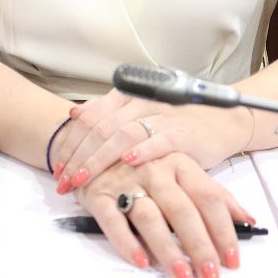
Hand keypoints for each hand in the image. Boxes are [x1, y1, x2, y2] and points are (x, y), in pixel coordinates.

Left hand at [51, 88, 248, 195]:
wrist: (219, 121)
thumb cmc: (174, 124)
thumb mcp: (139, 116)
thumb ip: (109, 115)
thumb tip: (74, 115)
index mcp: (126, 97)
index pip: (90, 118)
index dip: (70, 143)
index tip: (58, 168)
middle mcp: (140, 102)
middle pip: (100, 128)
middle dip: (78, 157)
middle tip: (64, 181)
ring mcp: (162, 116)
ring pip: (122, 134)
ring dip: (98, 159)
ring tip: (82, 179)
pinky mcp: (183, 133)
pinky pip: (159, 140)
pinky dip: (142, 151)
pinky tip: (127, 163)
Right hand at [75, 154, 253, 277]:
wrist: (93, 142)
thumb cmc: (144, 164)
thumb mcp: (181, 170)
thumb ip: (213, 193)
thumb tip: (248, 218)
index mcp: (178, 163)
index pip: (208, 198)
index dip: (223, 230)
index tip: (232, 259)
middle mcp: (154, 170)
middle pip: (182, 210)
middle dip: (199, 245)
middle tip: (210, 274)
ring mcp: (125, 182)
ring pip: (150, 217)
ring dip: (167, 249)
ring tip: (181, 275)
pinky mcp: (99, 195)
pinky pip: (113, 221)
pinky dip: (126, 242)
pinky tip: (141, 261)